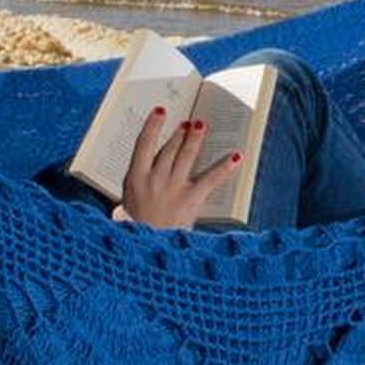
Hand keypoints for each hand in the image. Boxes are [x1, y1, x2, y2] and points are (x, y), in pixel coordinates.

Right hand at [120, 109, 239, 228]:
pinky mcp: (191, 199)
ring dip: (195, 138)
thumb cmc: (139, 227)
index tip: (160, 112)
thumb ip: (138, 181)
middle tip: (187, 121)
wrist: (148, 252)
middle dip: (179, 132)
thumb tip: (150, 160)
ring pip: (187, 155)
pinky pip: (210, 179)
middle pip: (169, 148)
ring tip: (201, 124)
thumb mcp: (129, 202)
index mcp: (136, 178)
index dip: (152, 125)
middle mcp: (155, 179)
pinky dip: (224, 167)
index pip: (143, 144)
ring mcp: (173, 188)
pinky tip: (235, 156)